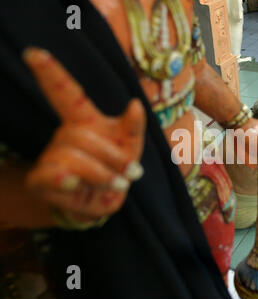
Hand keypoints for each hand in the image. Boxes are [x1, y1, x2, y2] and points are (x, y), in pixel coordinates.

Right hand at [23, 48, 145, 220]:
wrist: (102, 200)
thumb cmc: (116, 168)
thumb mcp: (131, 146)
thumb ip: (134, 127)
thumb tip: (135, 103)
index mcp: (84, 121)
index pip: (66, 94)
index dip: (52, 74)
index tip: (34, 52)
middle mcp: (63, 134)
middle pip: (82, 136)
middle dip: (113, 157)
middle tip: (131, 174)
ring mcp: (50, 156)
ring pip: (73, 158)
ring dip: (102, 175)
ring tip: (115, 184)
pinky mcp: (41, 180)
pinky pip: (51, 176)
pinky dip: (63, 181)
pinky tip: (73, 184)